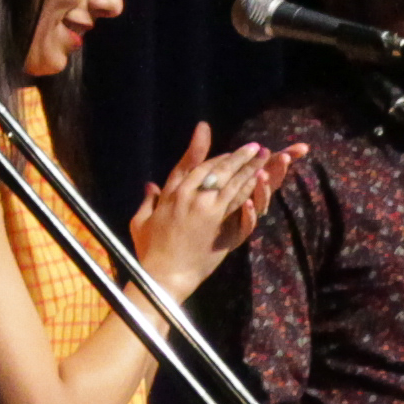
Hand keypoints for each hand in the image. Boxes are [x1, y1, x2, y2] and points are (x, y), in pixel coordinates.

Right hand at [127, 124, 285, 294]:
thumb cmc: (149, 252)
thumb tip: (149, 186)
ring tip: (262, 155)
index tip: (205, 130)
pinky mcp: (218, 221)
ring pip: (230, 180)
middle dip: (235, 156)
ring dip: (248, 166)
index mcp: (170, 194)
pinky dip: (249, 186)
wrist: (164, 274)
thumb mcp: (140, 222)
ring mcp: (205, 207)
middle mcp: (188, 195)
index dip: (199, 146)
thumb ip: (148, 201)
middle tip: (252, 146)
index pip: (188, 164)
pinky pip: (237, 199)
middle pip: (215, 168)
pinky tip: (259, 178)